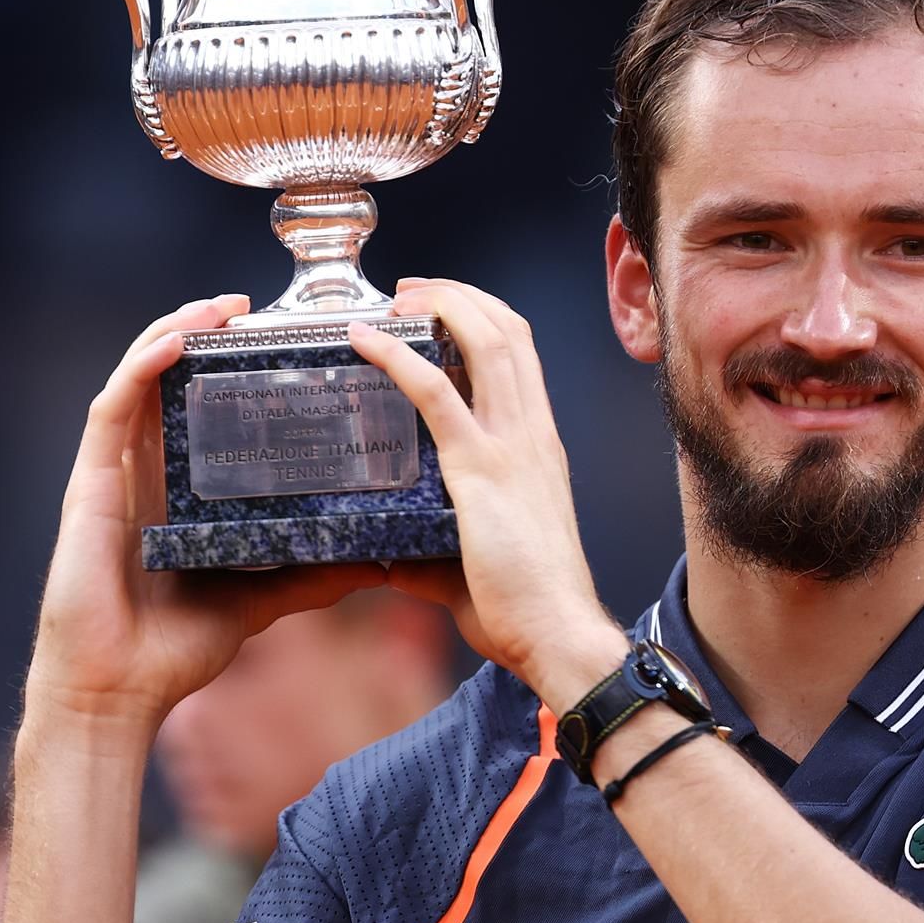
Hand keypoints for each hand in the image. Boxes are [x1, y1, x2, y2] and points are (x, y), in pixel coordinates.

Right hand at [28, 295, 384, 731]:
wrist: (119, 693)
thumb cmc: (176, 648)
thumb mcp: (262, 598)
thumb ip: (311, 573)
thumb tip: (378, 561)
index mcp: (181, 487)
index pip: (204, 406)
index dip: (233, 365)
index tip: (280, 337)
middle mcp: (146, 468)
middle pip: (171, 377)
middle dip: (206, 332)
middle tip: (253, 308)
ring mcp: (115, 473)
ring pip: (139, 377)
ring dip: (175, 329)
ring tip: (220, 307)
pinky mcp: (89, 485)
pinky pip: (110, 411)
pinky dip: (141, 367)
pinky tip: (175, 341)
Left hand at [345, 279, 624, 706]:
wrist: (559, 634)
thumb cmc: (525, 609)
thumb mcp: (473, 564)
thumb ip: (428, 551)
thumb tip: (381, 556)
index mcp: (539, 448)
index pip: (522, 356)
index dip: (483, 317)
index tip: (442, 306)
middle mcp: (532, 435)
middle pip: (508, 331)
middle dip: (460, 295)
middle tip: (411, 288)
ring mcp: (512, 448)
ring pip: (485, 342)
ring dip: (439, 305)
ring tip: (397, 295)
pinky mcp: (481, 471)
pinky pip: (436, 394)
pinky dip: (397, 357)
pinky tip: (363, 339)